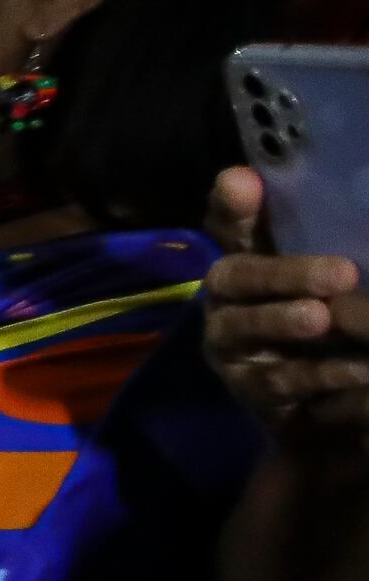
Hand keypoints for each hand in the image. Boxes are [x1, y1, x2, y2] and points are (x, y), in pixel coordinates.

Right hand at [205, 165, 368, 460]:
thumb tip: (273, 184)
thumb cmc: (327, 315)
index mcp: (244, 260)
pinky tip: (356, 370)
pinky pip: (275, 381)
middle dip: (284, 273)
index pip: (229, 224)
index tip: (241, 182)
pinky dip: (315, 374)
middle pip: (236, 276)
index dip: (231, 206)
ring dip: (281, 321)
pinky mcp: (247, 390)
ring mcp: (229, 345)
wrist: (320, 398)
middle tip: (341, 273)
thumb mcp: (328, 275)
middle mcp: (225, 299)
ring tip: (322, 318)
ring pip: (243, 327)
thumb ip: (318, 236)